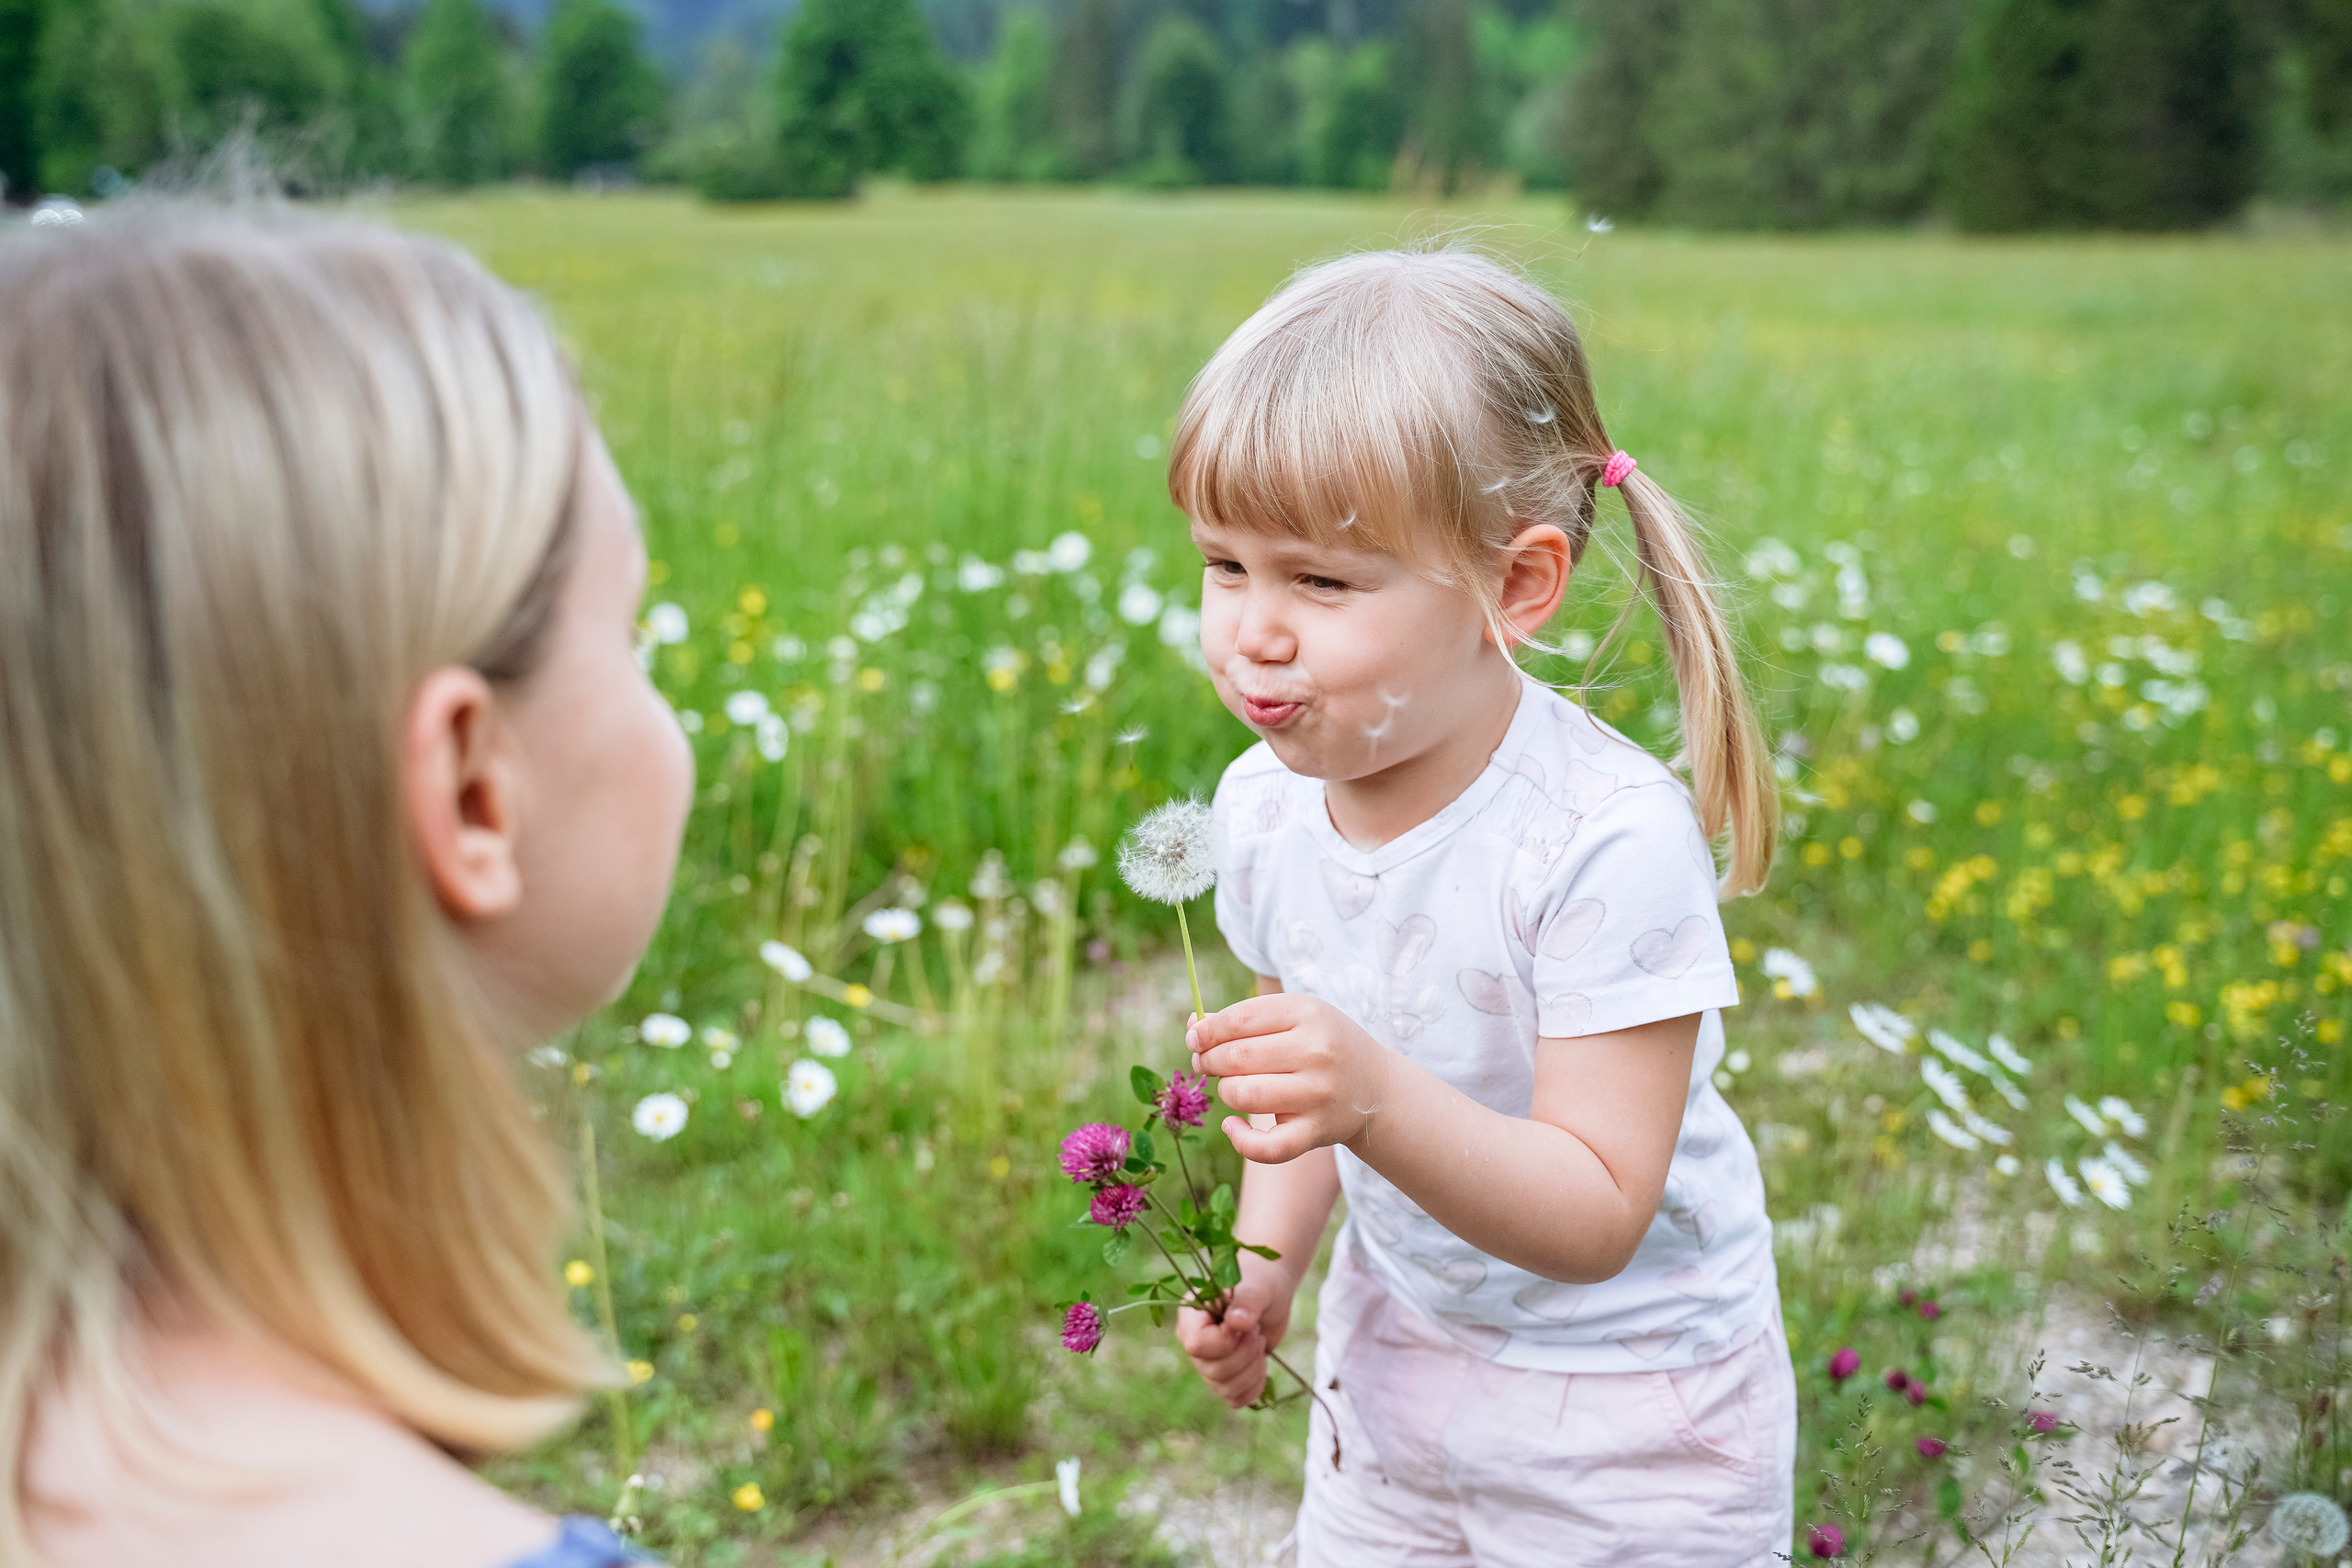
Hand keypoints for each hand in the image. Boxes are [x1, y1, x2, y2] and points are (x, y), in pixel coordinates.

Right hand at [1176, 1254, 1294, 1407]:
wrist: (1270, 1293)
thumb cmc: (1260, 1283)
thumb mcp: (1257, 1286)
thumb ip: (1247, 1301)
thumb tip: (1237, 1322)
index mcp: (1191, 1316)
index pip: (1197, 1344)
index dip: (1226, 1341)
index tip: (1246, 1324)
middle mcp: (1193, 1342)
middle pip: (1213, 1371)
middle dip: (1245, 1354)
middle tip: (1256, 1331)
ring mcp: (1208, 1362)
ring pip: (1224, 1389)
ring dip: (1253, 1370)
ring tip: (1259, 1342)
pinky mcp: (1226, 1377)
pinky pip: (1235, 1398)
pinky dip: (1254, 1386)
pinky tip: (1262, 1364)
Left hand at [1188, 993, 1388, 1163]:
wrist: (1376, 1088)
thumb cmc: (1323, 1045)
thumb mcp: (1295, 1017)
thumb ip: (1244, 1019)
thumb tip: (1193, 1026)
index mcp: (1308, 1013)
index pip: (1239, 1019)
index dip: (1207, 1031)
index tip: (1195, 1040)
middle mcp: (1316, 1051)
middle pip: (1235, 1057)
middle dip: (1208, 1061)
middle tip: (1207, 1064)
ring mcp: (1318, 1094)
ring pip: (1242, 1095)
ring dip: (1225, 1092)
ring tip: (1232, 1087)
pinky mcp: (1316, 1132)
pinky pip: (1267, 1147)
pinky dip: (1240, 1140)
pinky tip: (1232, 1126)